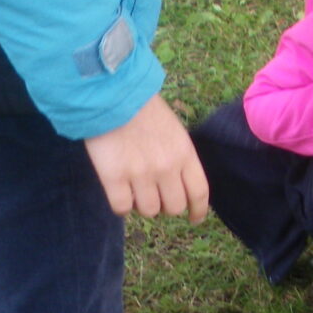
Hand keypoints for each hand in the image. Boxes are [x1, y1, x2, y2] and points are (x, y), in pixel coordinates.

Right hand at [83, 94, 209, 222]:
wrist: (112, 94)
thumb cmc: (143, 109)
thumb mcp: (174, 130)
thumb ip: (179, 157)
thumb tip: (180, 183)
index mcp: (184, 154)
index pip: (199, 193)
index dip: (198, 210)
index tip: (194, 218)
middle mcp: (166, 168)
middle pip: (173, 207)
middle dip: (165, 205)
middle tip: (156, 195)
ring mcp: (140, 174)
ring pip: (148, 211)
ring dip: (142, 204)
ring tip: (135, 189)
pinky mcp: (114, 178)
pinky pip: (122, 208)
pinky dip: (122, 205)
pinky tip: (120, 192)